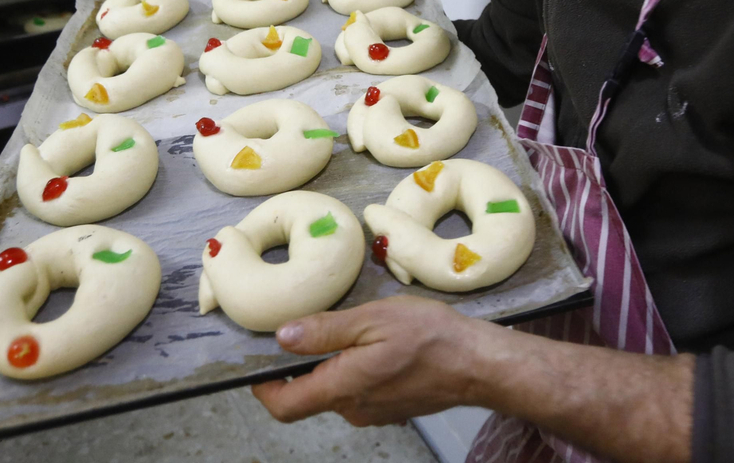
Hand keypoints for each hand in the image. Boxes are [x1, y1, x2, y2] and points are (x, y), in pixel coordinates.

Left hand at [251, 295, 498, 426]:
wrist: (476, 363)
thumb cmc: (429, 337)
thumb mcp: (372, 320)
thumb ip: (324, 331)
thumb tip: (283, 337)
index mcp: (342, 387)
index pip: (284, 406)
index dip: (263, 389)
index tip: (256, 365)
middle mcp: (352, 408)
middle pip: (309, 396)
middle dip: (300, 368)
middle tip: (305, 329)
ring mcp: (372, 412)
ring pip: (335, 392)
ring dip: (331, 366)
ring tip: (349, 330)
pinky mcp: (389, 407)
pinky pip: (358, 392)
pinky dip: (354, 370)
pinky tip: (374, 344)